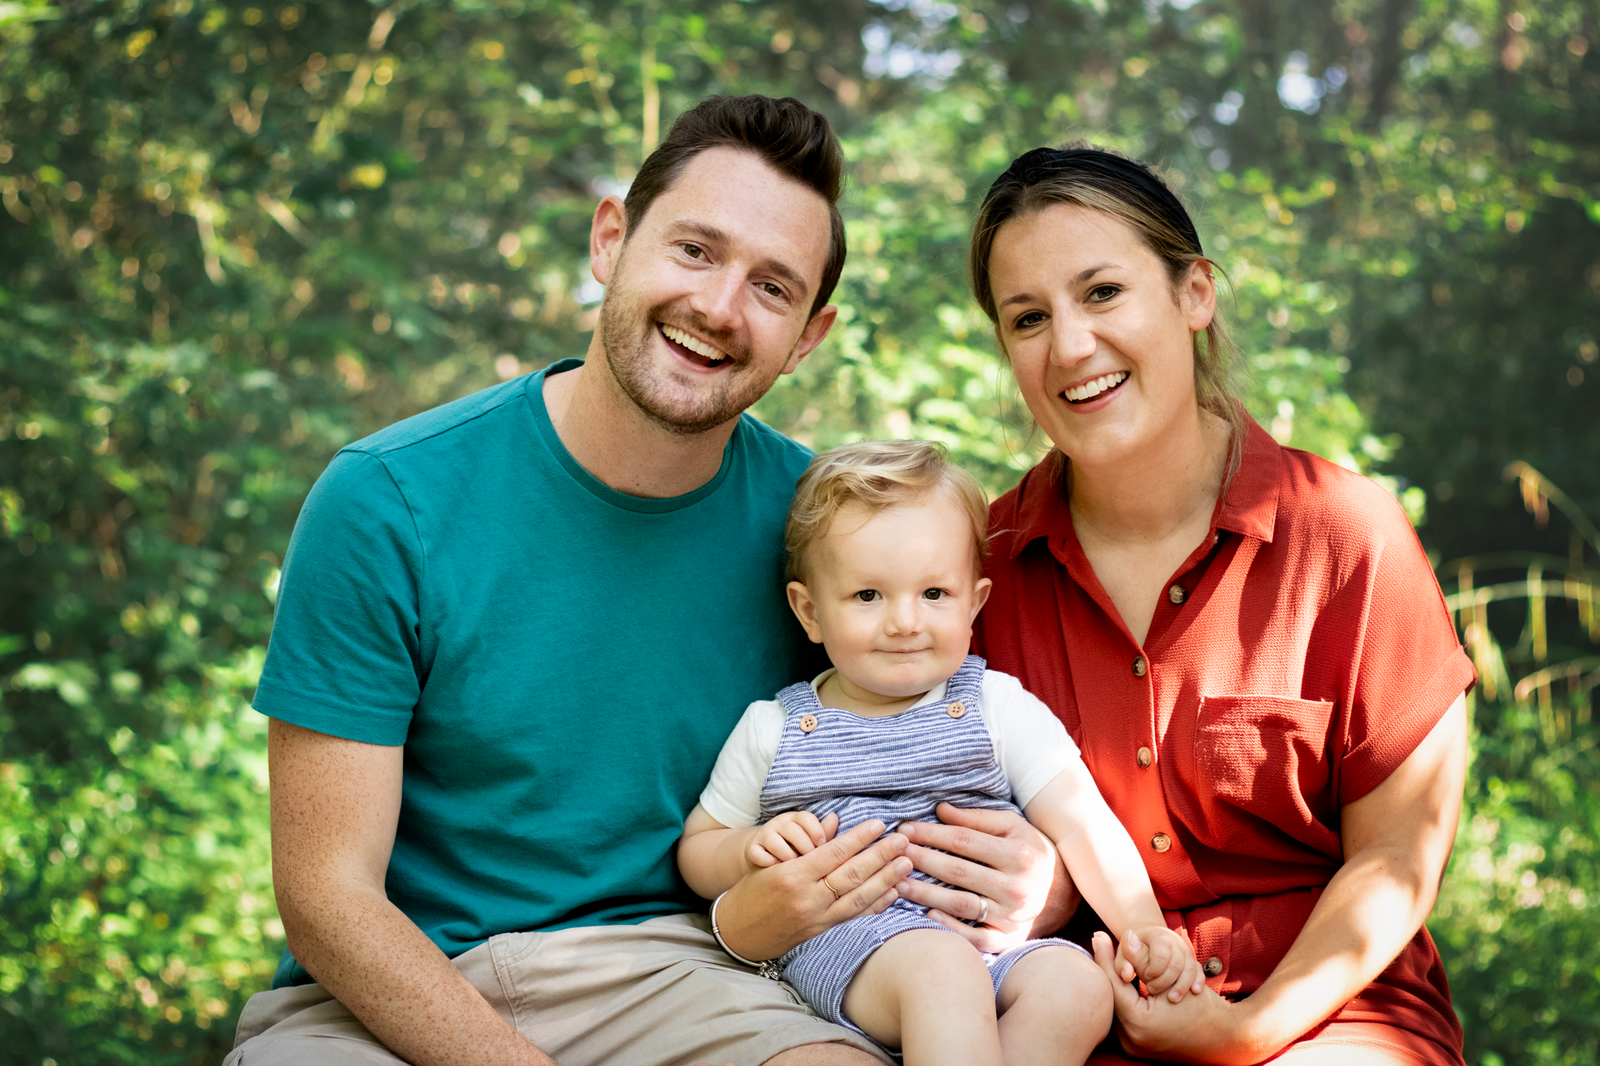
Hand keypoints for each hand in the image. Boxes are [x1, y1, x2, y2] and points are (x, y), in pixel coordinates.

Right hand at [714, 817, 912, 960]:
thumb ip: (808, 844)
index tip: (879, 824)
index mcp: (792, 876)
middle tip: (903, 840)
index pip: (832, 854)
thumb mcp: (773, 861)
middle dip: (880, 856)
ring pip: (858, 897)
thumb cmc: (753, 890)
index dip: (858, 839)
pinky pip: (854, 916)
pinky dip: (876, 904)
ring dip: (886, 880)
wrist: (737, 932)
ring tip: (906, 864)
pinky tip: (894, 891)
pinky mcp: (822, 932)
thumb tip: (835, 821)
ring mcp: (817, 919)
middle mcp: (807, 899)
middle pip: (851, 875)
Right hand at [749, 811, 830, 866]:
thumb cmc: (795, 849)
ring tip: (796, 870)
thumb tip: (835, 818)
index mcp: (796, 819)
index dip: (816, 831)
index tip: (822, 845)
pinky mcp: (752, 848)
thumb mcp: (810, 840)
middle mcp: (779, 823)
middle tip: (813, 865)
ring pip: (776, 843)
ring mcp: (764, 835)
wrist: (764, 856)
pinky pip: (759, 854)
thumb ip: (823, 833)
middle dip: (805, 849)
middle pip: (793, 831)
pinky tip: (777, 870)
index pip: (806, 818)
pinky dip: (769, 863)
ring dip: (788, 858)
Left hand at [895, 802, 1069, 952]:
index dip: (931, 833)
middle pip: (958, 871)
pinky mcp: (1009, 940)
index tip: (905, 828)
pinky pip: (976, 939)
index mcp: (1018, 853)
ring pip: (961, 904)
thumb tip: (940, 809)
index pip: (964, 841)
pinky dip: (951, 929)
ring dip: (926, 894)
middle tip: (894, 853)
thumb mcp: (1013, 827)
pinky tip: (928, 916)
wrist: (1065, 894)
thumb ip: (977, 818)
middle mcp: (1016, 886)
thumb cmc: (1032, 852)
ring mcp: (1012, 917)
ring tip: (899, 883)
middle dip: (922, 859)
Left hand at [1092, 931, 1255, 1063]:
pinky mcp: (1139, 1045)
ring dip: (1116, 982)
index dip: (1105, 956)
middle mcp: (1131, 1040)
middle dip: (1107, 968)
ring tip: (1109, 955)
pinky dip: (1124, 995)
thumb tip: (1122, 937)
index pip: (1113, 984)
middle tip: (1100, 941)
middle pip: (1112, 996)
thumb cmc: (1203, 1008)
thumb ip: (1141, 960)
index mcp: (1137, 1024)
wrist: (1227, 1039)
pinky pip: (1125, 1015)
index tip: (1099, 935)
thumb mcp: (1171, 979)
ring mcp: (1134, 1046)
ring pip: (1117, 1005)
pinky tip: (1123, 977)